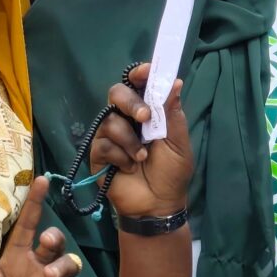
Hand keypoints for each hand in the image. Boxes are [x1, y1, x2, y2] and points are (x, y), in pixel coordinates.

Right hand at [90, 63, 192, 218]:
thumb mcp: (178, 142)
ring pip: (110, 120)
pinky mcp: (98, 154)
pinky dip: (120, 156)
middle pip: (117, 93)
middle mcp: (126, 118)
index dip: (140, 74)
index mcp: (147, 111)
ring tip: (142, 157)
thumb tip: (175, 82)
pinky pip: (103, 144)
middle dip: (131, 103)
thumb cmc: (172, 172)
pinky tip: (129, 167)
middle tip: (145, 117)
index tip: (146, 71)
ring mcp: (110, 135)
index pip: (139, 85)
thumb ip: (173, 113)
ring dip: (129, 139)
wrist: (158, 205)